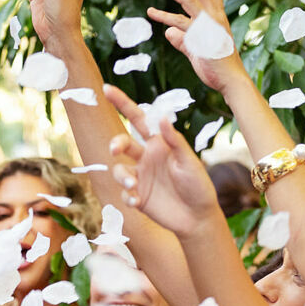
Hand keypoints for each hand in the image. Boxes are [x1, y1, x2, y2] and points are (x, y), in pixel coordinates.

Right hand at [102, 84, 223, 237]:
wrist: (198, 216)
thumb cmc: (198, 185)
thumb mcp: (188, 161)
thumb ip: (174, 140)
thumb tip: (160, 116)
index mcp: (159, 143)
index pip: (137, 119)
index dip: (122, 103)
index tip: (106, 88)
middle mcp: (146, 157)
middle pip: (122, 143)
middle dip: (115, 144)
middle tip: (115, 150)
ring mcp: (140, 177)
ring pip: (119, 170)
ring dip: (122, 176)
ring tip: (132, 185)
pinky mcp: (137, 197)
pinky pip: (123, 193)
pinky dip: (127, 196)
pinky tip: (137, 202)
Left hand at [147, 0, 249, 93]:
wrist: (230, 81)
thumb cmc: (217, 67)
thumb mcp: (196, 51)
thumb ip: (183, 40)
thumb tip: (169, 31)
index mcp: (216, 17)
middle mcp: (214, 16)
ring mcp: (209, 24)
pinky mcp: (202, 36)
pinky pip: (181, 22)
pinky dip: (166, 17)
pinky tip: (151, 13)